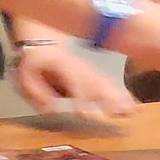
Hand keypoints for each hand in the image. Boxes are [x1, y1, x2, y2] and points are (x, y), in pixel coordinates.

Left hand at [13, 45, 137, 119]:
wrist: (43, 44)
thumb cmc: (34, 63)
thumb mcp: (26, 78)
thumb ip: (38, 94)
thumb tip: (53, 111)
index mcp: (63, 66)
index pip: (75, 82)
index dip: (82, 98)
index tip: (88, 116)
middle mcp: (81, 69)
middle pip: (97, 83)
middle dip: (109, 99)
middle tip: (119, 114)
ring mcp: (90, 72)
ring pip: (107, 84)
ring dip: (120, 98)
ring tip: (131, 112)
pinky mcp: (94, 77)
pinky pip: (110, 86)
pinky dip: (123, 96)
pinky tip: (132, 107)